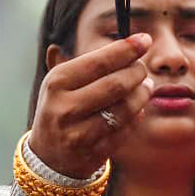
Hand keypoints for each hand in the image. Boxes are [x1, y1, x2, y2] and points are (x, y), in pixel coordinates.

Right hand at [28, 33, 154, 178]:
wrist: (48, 155)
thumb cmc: (61, 108)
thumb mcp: (62, 82)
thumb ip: (90, 62)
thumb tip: (131, 44)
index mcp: (57, 82)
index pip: (99, 62)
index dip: (126, 49)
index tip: (145, 40)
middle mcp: (66, 107)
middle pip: (116, 84)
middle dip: (137, 73)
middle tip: (142, 69)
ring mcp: (79, 133)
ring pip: (125, 109)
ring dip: (142, 95)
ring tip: (146, 87)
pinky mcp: (94, 152)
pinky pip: (126, 130)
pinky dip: (137, 117)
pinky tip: (138, 109)